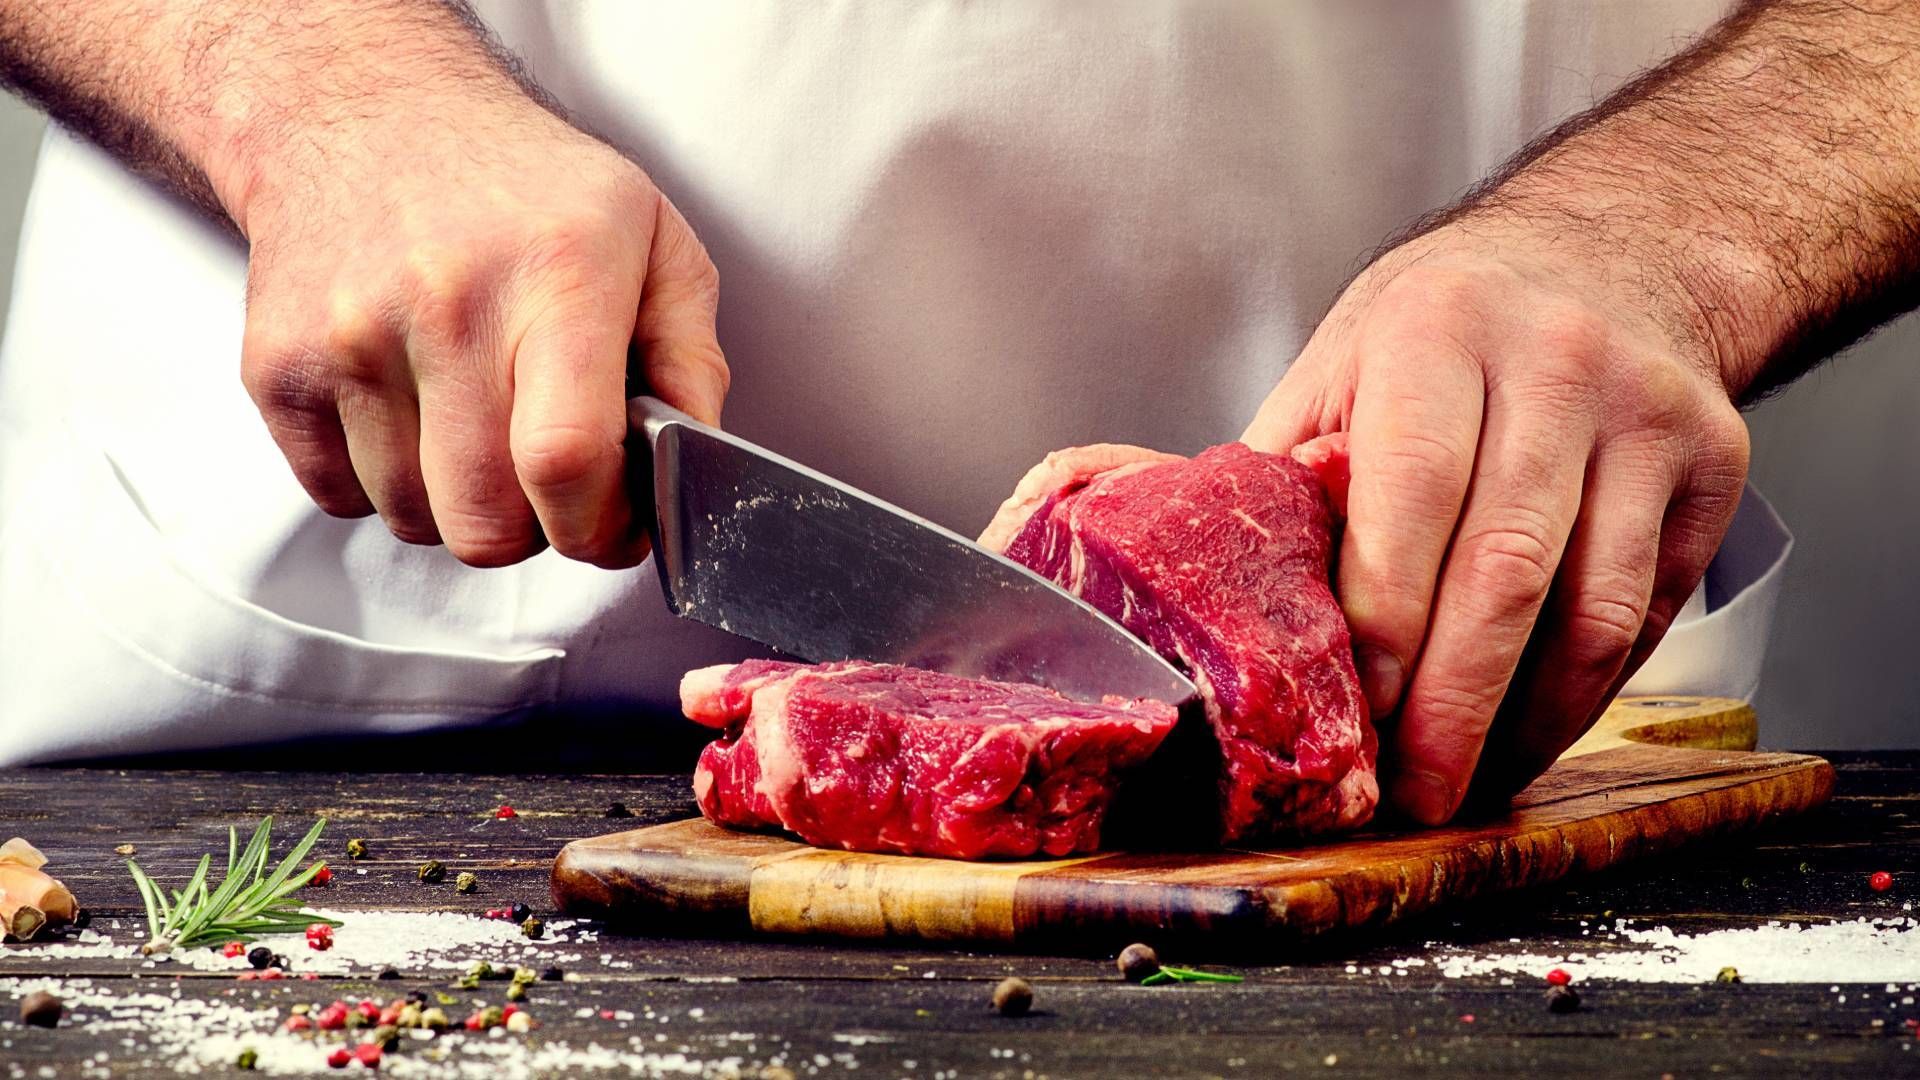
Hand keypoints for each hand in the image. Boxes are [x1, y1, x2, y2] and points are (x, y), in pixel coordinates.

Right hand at [235, 96, 726, 567]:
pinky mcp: (278, 367)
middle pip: (485, 519)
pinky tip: (417, 416)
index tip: (614, 526)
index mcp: (556, 275)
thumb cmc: (522, 185)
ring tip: (481, 430)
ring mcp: (349, 338)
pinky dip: (387, 486)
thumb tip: (695, 460)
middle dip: (535, 532)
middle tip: (551, 485)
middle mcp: (446, 304)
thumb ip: (691, 359)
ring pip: (415, 521)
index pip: (564, 457)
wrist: (365, 110)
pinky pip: (340, 498)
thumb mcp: (653, 238)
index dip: (598, 526)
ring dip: (458, 507)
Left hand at [1244, 221, 1750, 823]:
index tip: (1359, 711)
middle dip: (1453, 704)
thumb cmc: (1445, 326)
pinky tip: (1533, 727)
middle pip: (1506, 568)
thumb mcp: (1344, 362)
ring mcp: (1646, 412)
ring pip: (1595, 607)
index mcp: (1434, 329)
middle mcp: (1554, 361)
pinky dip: (1588, 690)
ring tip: (1471, 781)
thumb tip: (1190, 591)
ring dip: (1529, 720)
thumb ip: (1288, 470)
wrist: (1608, 255)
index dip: (1387, 616)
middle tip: (1413, 793)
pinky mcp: (1715, 462)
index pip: (1411, 492)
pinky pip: (1648, 610)